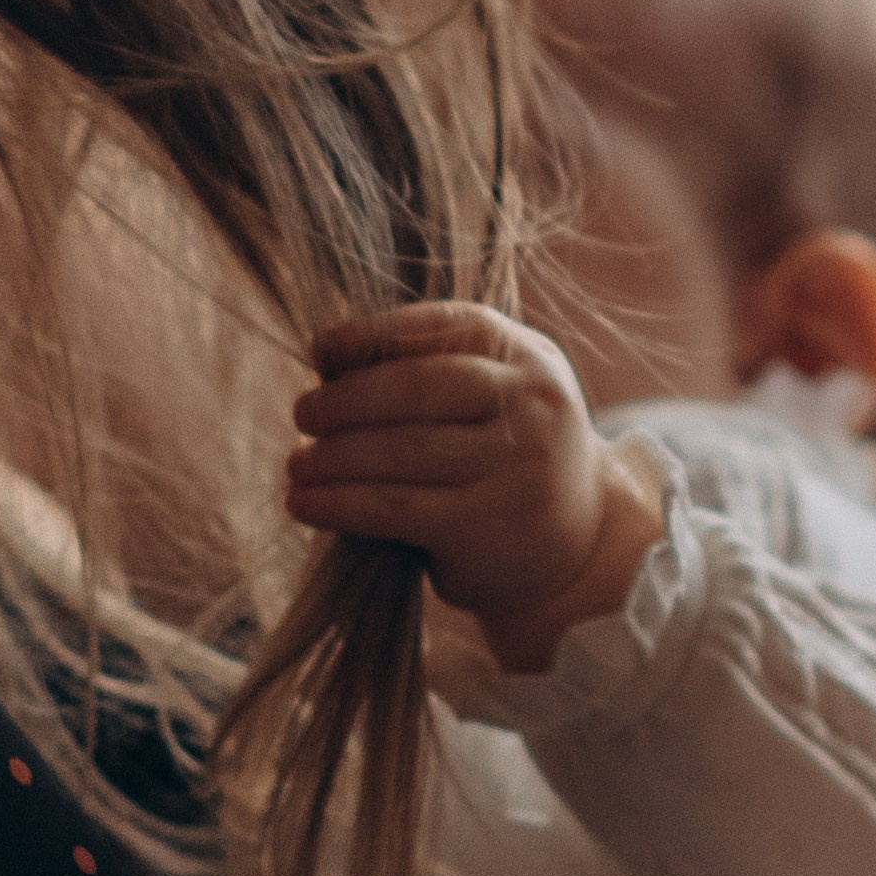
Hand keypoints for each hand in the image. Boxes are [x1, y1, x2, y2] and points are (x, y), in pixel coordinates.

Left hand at [285, 302, 664, 675]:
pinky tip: (303, 504)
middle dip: (346, 400)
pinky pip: (393, 507)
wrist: (579, 548)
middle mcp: (531, 404)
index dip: (372, 334)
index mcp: (528, 356)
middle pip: (417, 387)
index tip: (321, 350)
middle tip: (302, 415)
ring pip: (400, 450)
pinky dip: (337, 503)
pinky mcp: (487, 526)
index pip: (440, 327)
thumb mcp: (495, 399)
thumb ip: (431, 370)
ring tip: (297, 465)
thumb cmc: (509, 460)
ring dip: (332, 457)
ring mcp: (516, 466)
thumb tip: (328, 362)